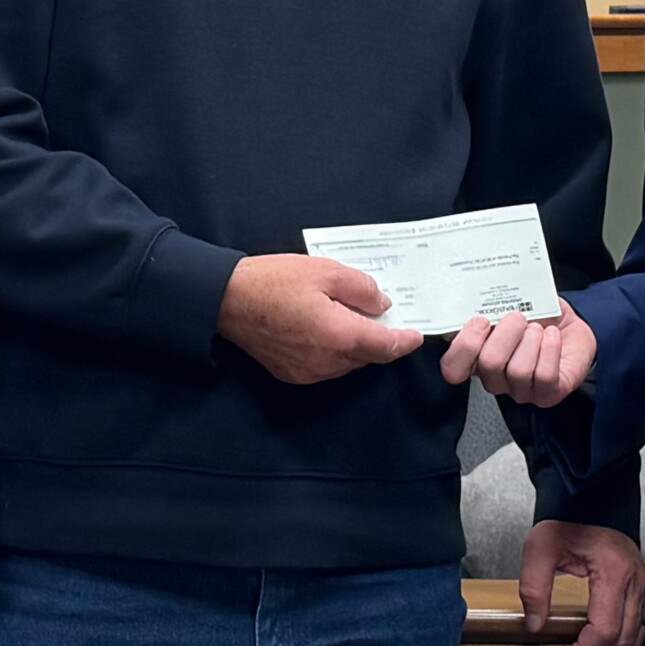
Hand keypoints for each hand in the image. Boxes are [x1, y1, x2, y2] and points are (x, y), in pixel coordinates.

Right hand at [216, 253, 422, 383]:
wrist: (227, 299)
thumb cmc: (274, 280)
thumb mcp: (325, 270)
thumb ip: (361, 288)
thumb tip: (382, 304)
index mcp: (339, 335)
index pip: (385, 347)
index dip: (404, 342)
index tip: (416, 336)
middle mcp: (327, 361)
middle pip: (368, 357)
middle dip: (379, 340)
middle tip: (380, 315)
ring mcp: (308, 372)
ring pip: (347, 363)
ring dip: (355, 346)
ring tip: (349, 318)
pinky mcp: (292, 374)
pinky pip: (326, 366)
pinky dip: (334, 352)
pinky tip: (325, 329)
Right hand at [439, 299, 594, 406]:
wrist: (569, 327)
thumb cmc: (537, 317)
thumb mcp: (510, 304)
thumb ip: (490, 304)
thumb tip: (478, 296)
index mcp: (477, 357)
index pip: (453, 368)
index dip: (464, 346)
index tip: (480, 321)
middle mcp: (495, 378)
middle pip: (488, 364)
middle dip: (506, 333)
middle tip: (517, 317)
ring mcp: (520, 390)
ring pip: (518, 371)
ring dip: (531, 340)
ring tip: (538, 328)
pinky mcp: (547, 394)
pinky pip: (544, 375)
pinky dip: (550, 349)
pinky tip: (552, 337)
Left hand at [518, 521, 644, 645]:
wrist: (591, 498)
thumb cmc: (568, 517)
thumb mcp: (540, 547)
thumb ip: (534, 587)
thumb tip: (535, 624)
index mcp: (613, 570)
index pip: (605, 629)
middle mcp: (635, 580)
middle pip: (624, 638)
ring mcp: (643, 584)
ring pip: (637, 635)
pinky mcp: (642, 586)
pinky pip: (642, 624)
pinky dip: (626, 642)